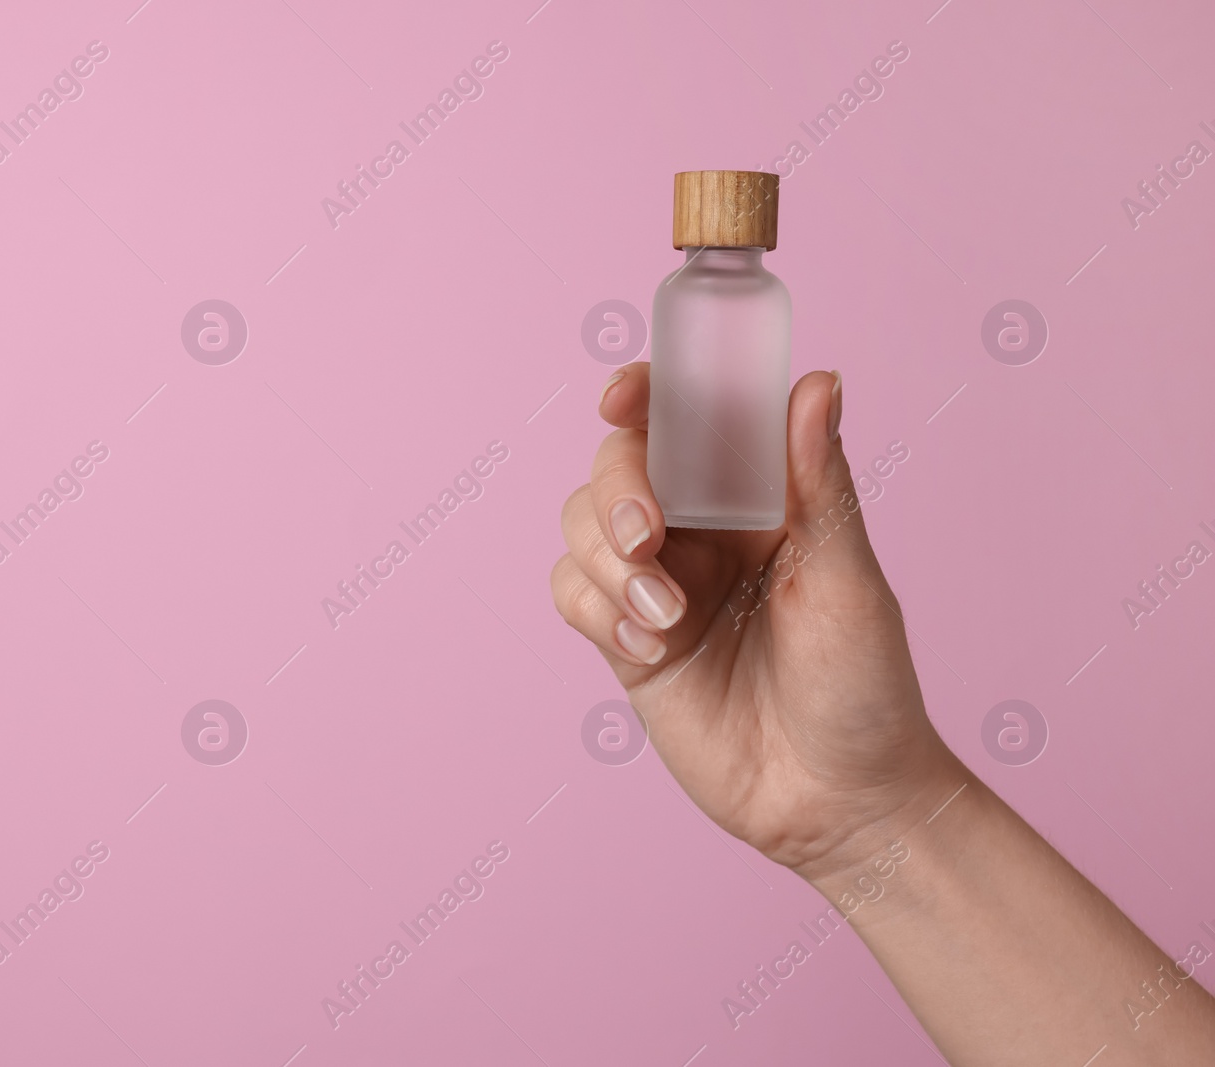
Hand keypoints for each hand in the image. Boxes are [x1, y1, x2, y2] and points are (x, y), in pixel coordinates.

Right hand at [551, 363, 961, 881]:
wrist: (836, 803)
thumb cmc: (865, 689)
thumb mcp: (848, 583)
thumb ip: (819, 485)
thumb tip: (820, 383)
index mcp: (758, 497)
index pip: (689, 418)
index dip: (646, 393)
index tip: (621, 397)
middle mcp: (701, 530)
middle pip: (618, 466)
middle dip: (617, 492)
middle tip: (647, 538)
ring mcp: (658, 583)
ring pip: (581, 525)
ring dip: (607, 561)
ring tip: (665, 618)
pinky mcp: (625, 640)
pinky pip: (572, 593)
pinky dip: (596, 610)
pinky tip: (647, 647)